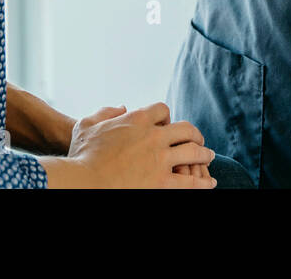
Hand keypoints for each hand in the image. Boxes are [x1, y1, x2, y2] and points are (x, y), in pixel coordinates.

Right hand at [67, 102, 216, 187]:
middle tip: (197, 139)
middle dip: (194, 133)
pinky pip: (190, 182)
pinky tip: (209, 183)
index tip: (165, 124)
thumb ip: (105, 112)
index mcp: (136, 119)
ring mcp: (159, 159)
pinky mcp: (161, 182)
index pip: (162, 110)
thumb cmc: (81, 155)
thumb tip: (122, 107)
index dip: (166, 116)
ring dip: (204, 154)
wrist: (83, 182)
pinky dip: (202, 183)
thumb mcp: (86, 125)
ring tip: (208, 156)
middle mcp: (153, 136)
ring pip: (193, 152)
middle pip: (185, 128)